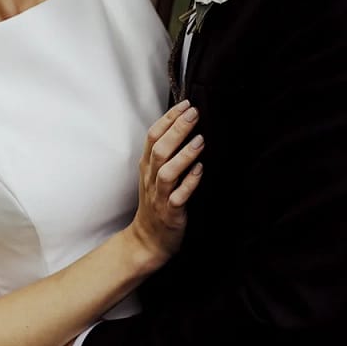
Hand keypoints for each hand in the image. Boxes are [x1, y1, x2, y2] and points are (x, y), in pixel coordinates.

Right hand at [128, 100, 205, 263]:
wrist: (148, 241)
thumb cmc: (156, 204)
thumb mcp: (153, 175)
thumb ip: (164, 153)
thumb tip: (183, 126)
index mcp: (146, 166)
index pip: (153, 136)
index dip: (168, 119)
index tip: (185, 104)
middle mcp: (151, 178)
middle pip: (159, 150)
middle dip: (177, 130)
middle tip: (194, 114)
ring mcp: (159, 196)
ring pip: (167, 172)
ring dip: (183, 155)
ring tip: (200, 140)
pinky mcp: (170, 213)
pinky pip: (178, 197)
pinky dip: (189, 183)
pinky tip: (200, 170)